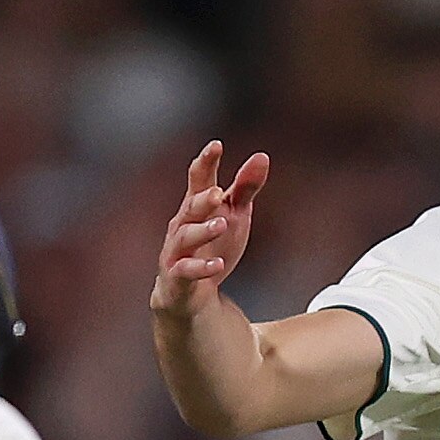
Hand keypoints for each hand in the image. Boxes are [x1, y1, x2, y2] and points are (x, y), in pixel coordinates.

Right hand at [151, 142, 268, 317]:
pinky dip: (201, 268)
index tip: (216, 145)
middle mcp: (183, 224)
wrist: (191, 294)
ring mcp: (177, 251)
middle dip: (202, 200)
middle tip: (218, 194)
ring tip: (221, 225)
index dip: (206, 162)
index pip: (198, 178)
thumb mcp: (234, 214)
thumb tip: (262, 156)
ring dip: (202, 231)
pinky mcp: (177, 277)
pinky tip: (218, 265)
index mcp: (196, 204)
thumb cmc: (213, 245)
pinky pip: (186, 271)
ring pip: (186, 237)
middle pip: (190, 207)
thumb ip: (245, 188)